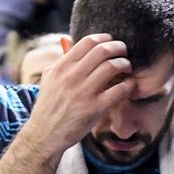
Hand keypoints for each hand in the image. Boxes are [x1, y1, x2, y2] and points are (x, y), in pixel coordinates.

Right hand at [19, 34, 132, 156]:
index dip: (104, 38)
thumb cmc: (49, 106)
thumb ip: (60, 59)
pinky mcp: (94, 109)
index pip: (88, 42)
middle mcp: (71, 77)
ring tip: (127, 68)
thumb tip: (66, 39)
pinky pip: (119, 91)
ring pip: (112, 67)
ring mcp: (83, 93)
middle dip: (119, 48)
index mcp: (61, 67)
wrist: (45, 135)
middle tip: (124, 52)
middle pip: (102, 50)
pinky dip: (128, 85)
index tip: (111, 42)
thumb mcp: (49, 78)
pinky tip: (129, 85)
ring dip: (125, 65)